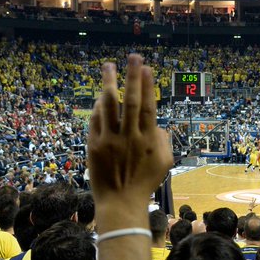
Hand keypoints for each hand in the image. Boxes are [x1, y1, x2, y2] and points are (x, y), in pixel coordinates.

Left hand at [87, 55, 173, 221]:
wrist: (120, 202)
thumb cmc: (145, 183)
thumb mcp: (165, 163)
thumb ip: (163, 140)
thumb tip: (157, 124)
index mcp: (148, 139)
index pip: (149, 106)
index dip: (148, 86)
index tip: (146, 68)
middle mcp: (129, 137)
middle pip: (132, 100)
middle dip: (132, 77)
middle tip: (132, 57)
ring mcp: (110, 141)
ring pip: (109, 105)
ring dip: (109, 83)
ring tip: (109, 66)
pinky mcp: (94, 146)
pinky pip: (95, 120)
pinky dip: (98, 107)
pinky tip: (100, 96)